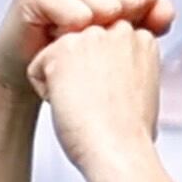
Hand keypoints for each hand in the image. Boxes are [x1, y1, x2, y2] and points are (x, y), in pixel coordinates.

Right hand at [10, 0, 169, 59]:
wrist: (31, 66)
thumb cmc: (80, 42)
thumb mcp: (123, 28)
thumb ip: (152, 17)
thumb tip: (165, 13)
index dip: (136, 23)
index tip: (108, 29)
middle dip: (114, 29)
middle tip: (88, 36)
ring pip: (106, 8)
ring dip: (93, 36)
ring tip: (73, 37)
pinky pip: (78, 18)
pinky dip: (73, 39)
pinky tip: (56, 38)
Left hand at [28, 18, 168, 181]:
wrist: (120, 151)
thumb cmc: (131, 135)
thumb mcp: (143, 90)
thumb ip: (130, 69)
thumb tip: (116, 73)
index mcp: (141, 40)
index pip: (104, 49)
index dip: (104, 79)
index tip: (114, 100)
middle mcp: (118, 30)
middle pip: (80, 50)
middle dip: (82, 75)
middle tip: (99, 104)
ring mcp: (90, 36)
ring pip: (58, 57)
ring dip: (64, 83)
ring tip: (86, 105)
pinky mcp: (62, 49)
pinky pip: (38, 68)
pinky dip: (46, 92)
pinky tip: (70, 105)